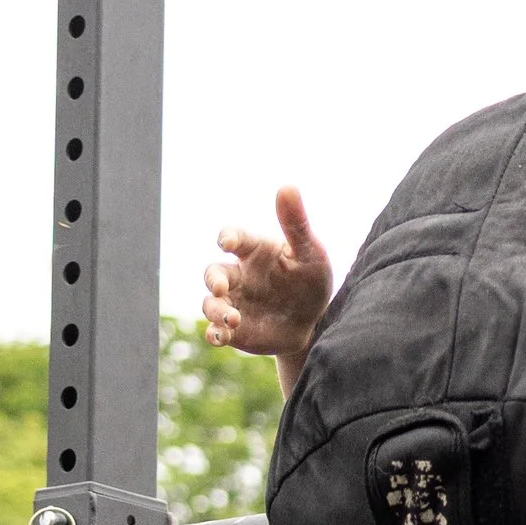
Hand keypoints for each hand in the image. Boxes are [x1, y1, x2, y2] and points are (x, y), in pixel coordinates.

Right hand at [202, 188, 332, 374]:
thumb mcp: (310, 252)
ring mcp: (234, 302)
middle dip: (214, 280)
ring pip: (211, 303)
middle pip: (213, 273)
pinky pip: (216, 330)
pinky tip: (220, 337)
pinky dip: (214, 334)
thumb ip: (296, 224)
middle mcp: (238, 275)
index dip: (227, 237)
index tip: (227, 243)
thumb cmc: (311, 280)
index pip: (233, 237)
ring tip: (232, 319)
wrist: (315, 322)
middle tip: (223, 287)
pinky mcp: (234, 329)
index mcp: (254, 251)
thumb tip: (287, 186)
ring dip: (216, 310)